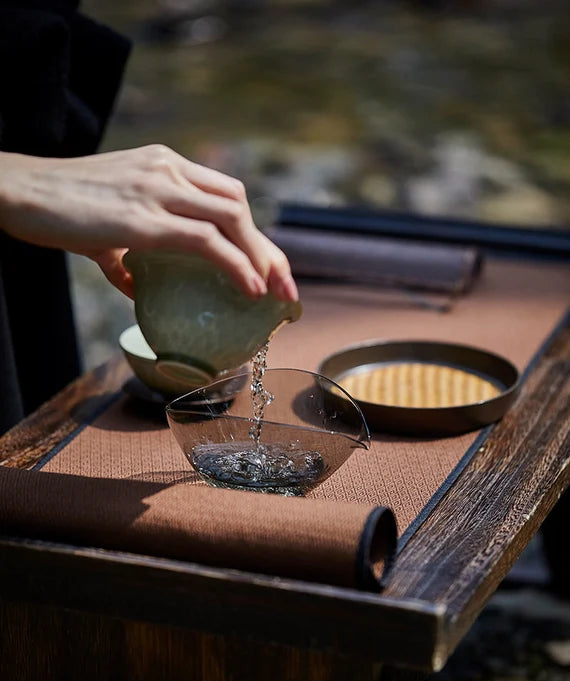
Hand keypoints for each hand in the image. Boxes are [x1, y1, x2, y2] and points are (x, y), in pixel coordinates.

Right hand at [0, 144, 297, 300]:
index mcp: (163, 165)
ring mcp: (158, 189)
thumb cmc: (54, 211)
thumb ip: (124, 256)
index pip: (225, 195)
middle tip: (285, 286)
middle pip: (238, 204)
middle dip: (268, 247)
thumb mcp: (102, 229)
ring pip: (232, 218)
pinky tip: (250, 290)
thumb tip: (135, 288)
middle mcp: (167, 169)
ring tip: (276, 293)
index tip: (270, 266)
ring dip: (261, 258)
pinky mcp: (145, 219)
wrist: (17, 192)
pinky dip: (236, 265)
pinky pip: (207, 240)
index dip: (253, 231)